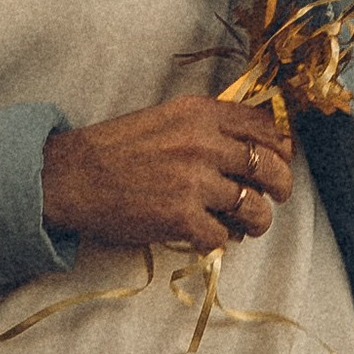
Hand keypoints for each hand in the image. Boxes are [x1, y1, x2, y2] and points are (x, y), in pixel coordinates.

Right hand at [41, 97, 295, 254]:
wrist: (70, 176)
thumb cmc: (115, 147)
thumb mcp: (166, 117)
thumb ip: (207, 125)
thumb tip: (252, 145)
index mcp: (201, 113)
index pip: (265, 126)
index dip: (281, 147)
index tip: (281, 159)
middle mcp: (204, 143)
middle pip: (270, 167)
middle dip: (282, 187)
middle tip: (276, 197)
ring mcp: (194, 181)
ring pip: (255, 207)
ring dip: (257, 220)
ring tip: (247, 225)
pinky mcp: (182, 217)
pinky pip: (223, 236)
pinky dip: (219, 240)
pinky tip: (207, 234)